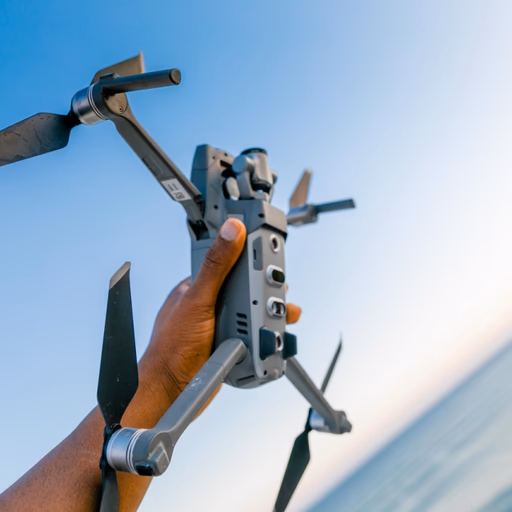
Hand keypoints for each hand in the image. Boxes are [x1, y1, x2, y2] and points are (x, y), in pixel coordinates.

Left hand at [142, 218, 301, 405]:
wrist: (171, 393)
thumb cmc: (173, 348)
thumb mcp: (198, 299)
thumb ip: (216, 265)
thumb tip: (231, 231)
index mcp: (198, 288)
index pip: (230, 265)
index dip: (252, 260)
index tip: (271, 257)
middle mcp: (210, 305)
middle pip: (247, 290)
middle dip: (269, 292)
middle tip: (282, 293)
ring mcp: (219, 326)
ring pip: (253, 314)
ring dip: (271, 315)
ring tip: (285, 316)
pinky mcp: (229, 345)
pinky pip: (253, 335)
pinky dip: (266, 335)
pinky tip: (273, 336)